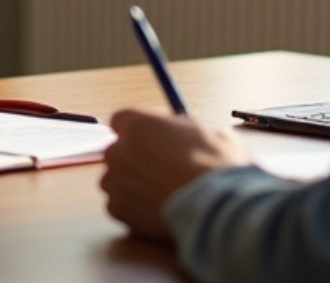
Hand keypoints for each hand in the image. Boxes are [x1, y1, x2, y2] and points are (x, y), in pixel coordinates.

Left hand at [100, 108, 250, 240]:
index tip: (155, 137)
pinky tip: (157, 209)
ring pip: (117, 179)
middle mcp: (119, 150)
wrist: (214, 207)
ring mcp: (115, 182)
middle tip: (161, 168)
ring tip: (162, 193)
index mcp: (137, 124)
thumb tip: (182, 135)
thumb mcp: (204, 131)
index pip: (123, 120)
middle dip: (136, 158)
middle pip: (119, 151)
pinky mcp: (118, 210)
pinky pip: (121, 205)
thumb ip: (180, 130)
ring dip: (134, 184)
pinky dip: (135, 208)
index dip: (140, 130)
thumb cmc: (214, 166)